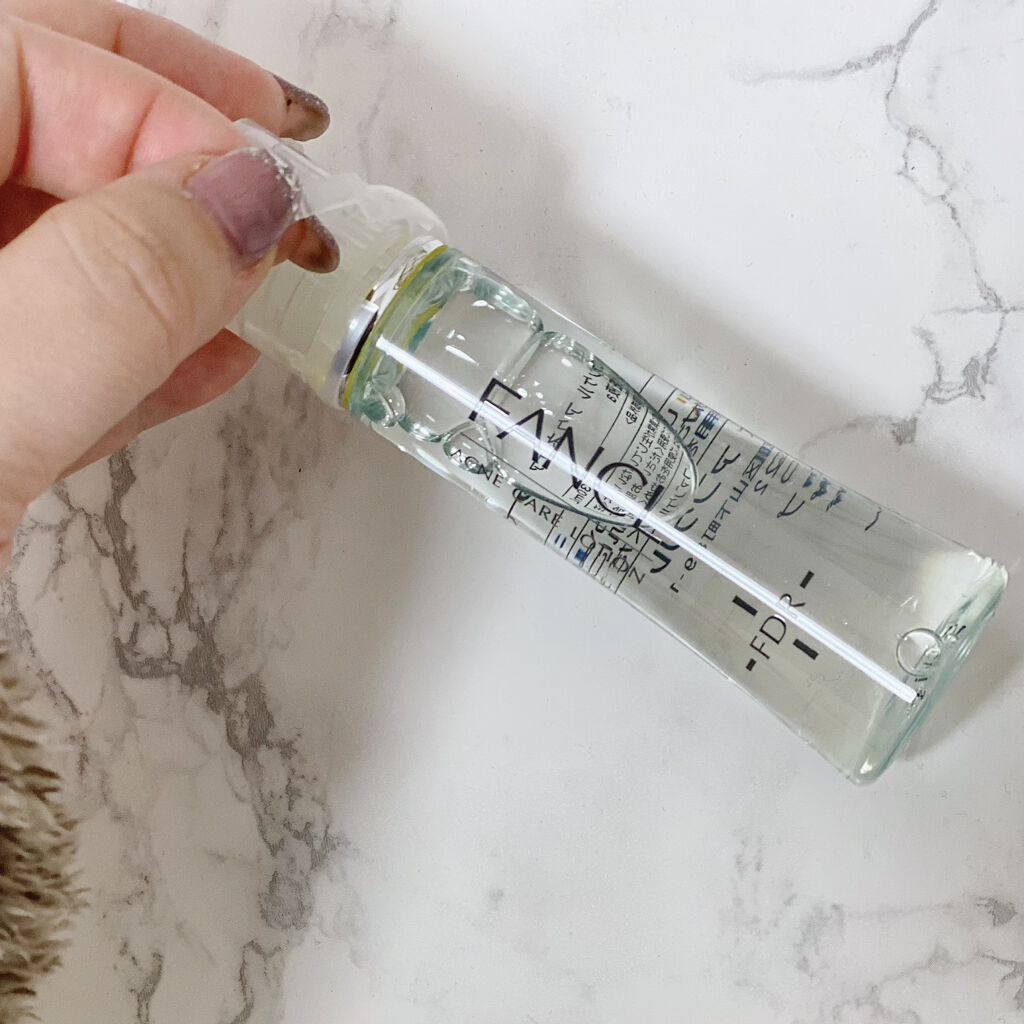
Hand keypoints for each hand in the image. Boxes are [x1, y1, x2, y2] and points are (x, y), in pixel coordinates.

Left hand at [0, 0, 338, 569]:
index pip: (30, 60)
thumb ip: (111, 294)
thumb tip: (248, 202)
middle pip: (44, 108)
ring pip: (60, 232)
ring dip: (179, 249)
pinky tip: (218, 356)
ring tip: (271, 270)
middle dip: (181, 129)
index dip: (174, 117)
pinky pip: (56, 341)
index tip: (273, 207)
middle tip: (288, 143)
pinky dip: (145, 346)